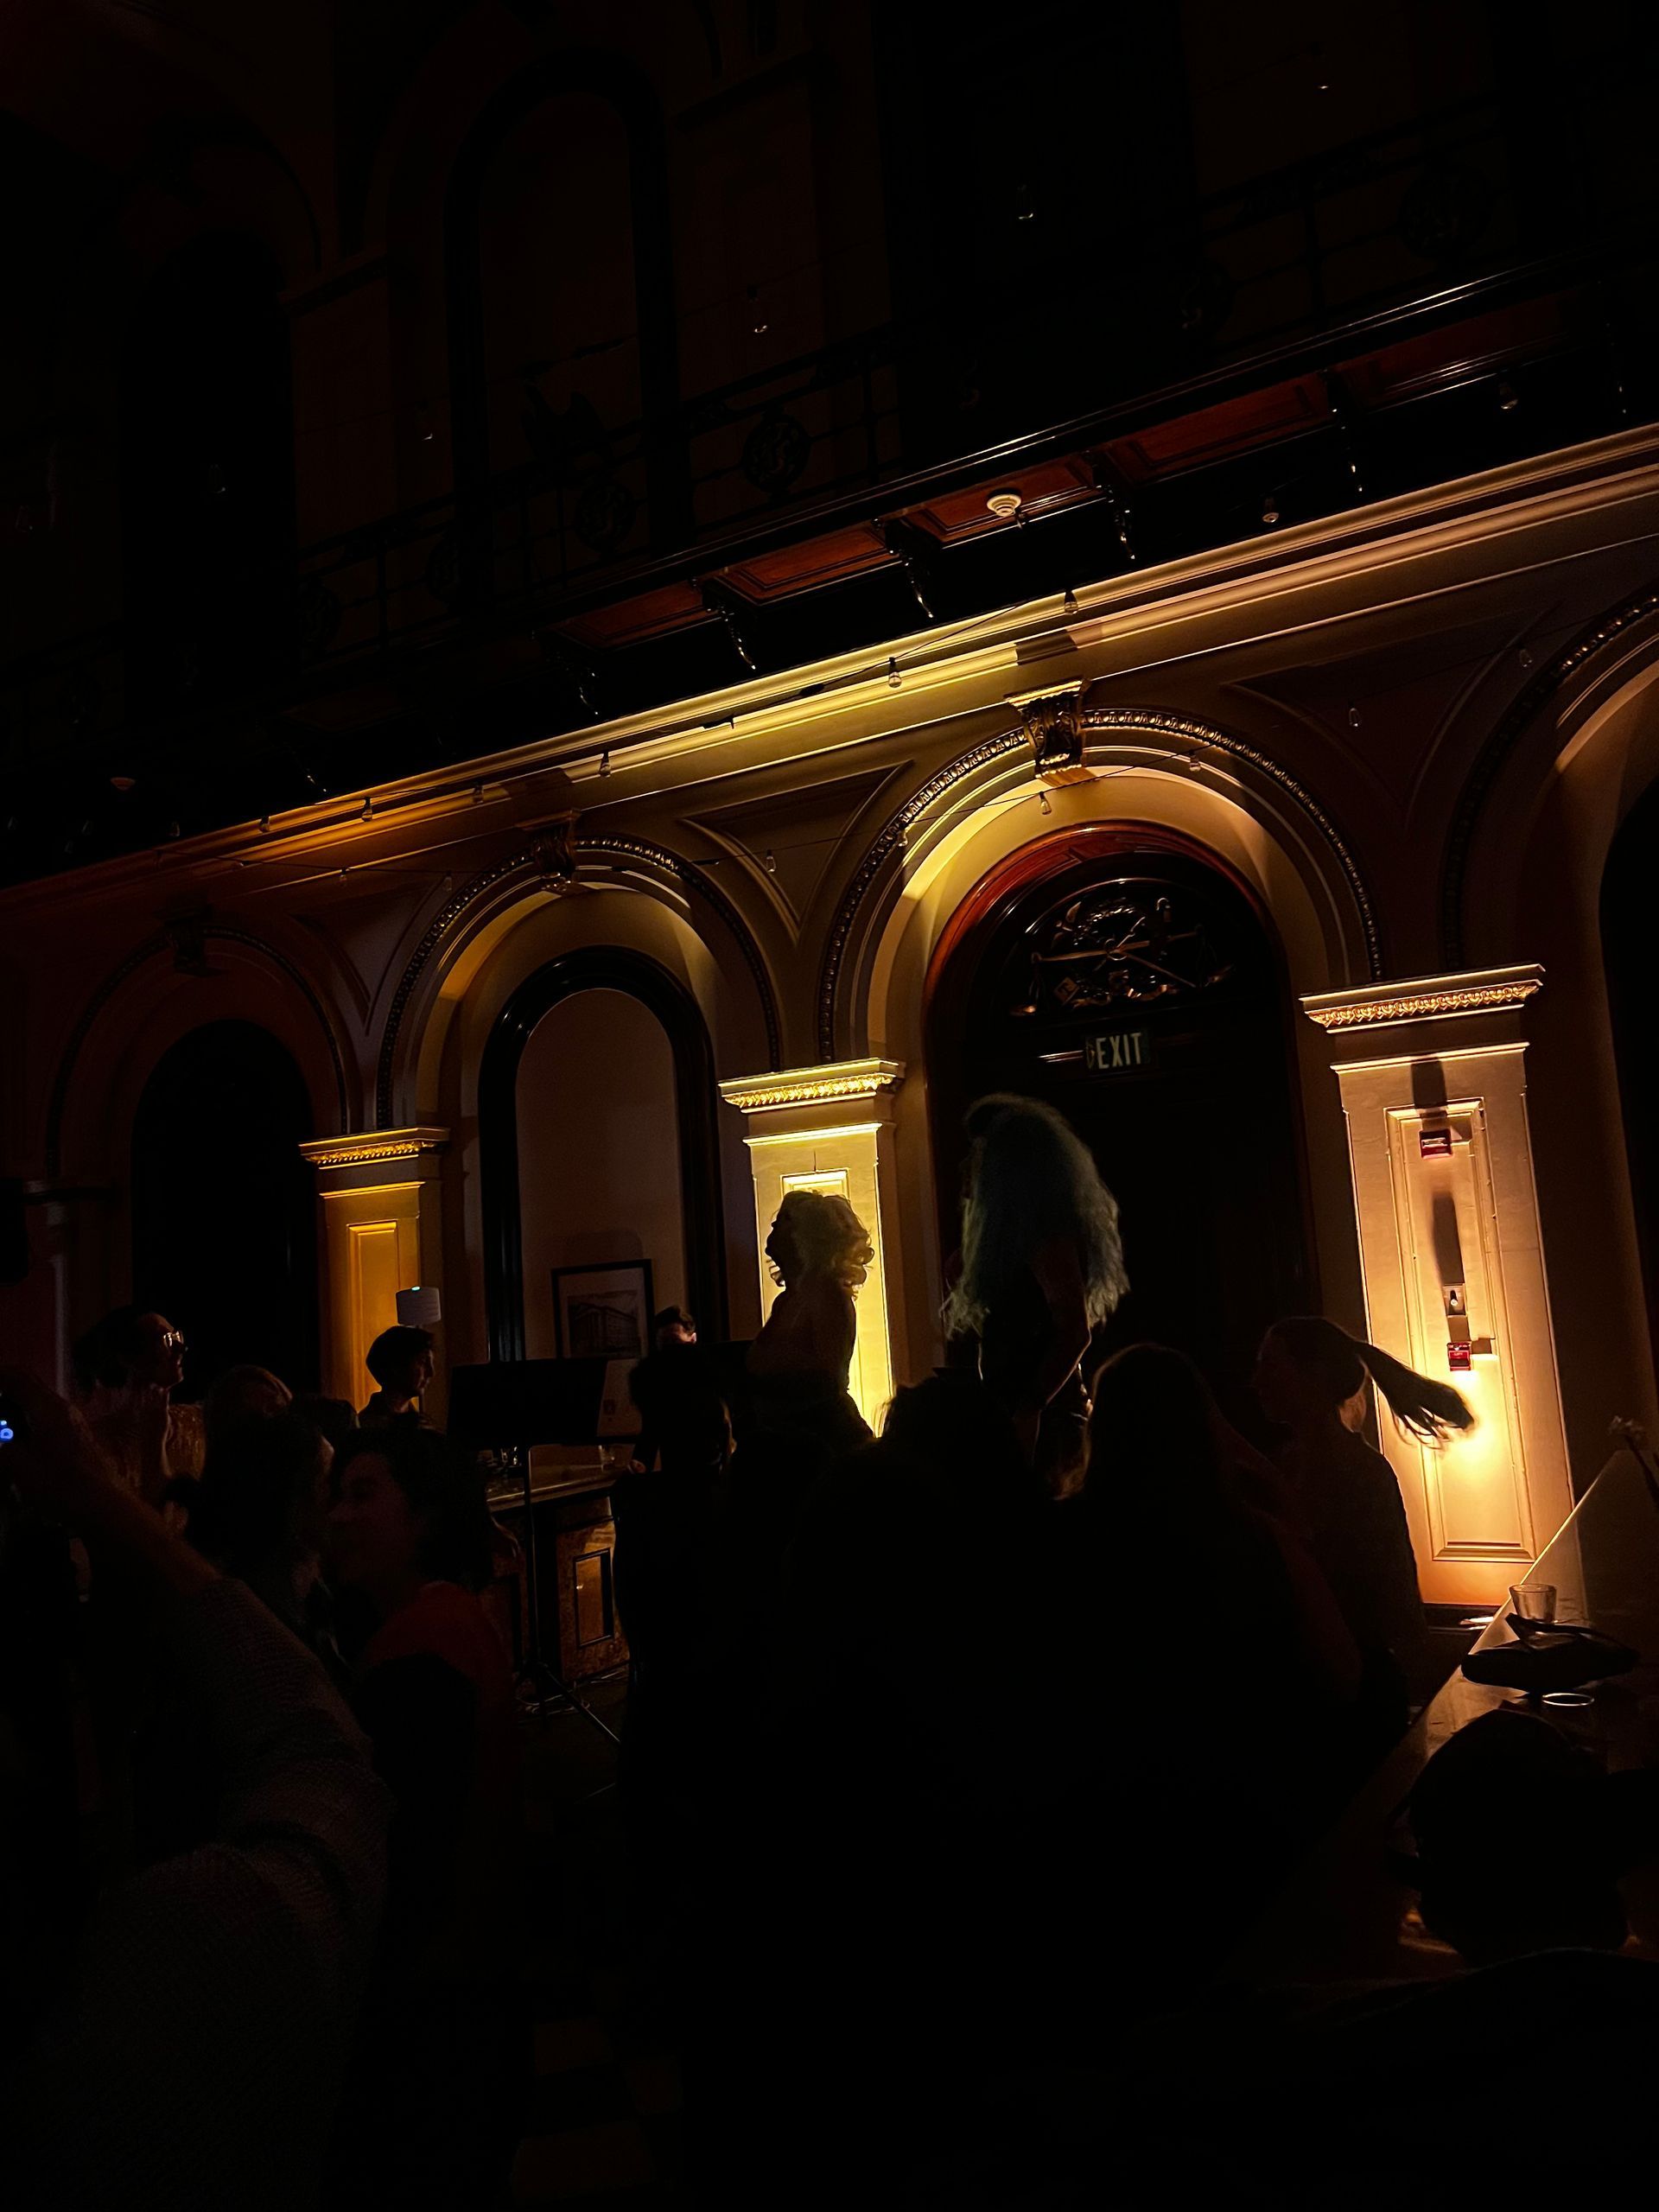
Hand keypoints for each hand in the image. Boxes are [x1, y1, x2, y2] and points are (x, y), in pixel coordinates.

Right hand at [0, 1368, 214, 1597]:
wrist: (104, 1506)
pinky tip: (21, 1442)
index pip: (18, 1378)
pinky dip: (30, 1422)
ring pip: (40, 1404)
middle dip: (6, 1393)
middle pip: (30, 1388)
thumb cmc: (60, 1485)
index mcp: (48, 1408)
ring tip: (4, 1429)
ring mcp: (75, 1422)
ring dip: (18, 1409)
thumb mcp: (18, 1468)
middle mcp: (64, 1409)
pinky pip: (49, 1419)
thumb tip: (1, 1443)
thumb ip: (2, 1449)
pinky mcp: (79, 1438)